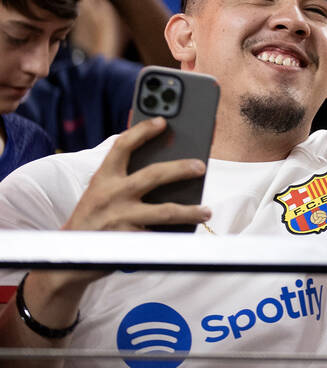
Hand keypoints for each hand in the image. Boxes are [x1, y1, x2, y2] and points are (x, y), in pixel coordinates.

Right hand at [52, 117, 209, 285]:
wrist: (68, 256)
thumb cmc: (93, 217)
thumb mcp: (100, 191)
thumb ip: (124, 177)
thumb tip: (167, 163)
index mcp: (103, 178)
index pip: (122, 146)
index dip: (141, 131)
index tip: (162, 121)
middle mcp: (111, 195)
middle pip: (153, 175)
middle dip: (181, 168)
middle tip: (201, 167)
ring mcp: (120, 218)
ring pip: (165, 211)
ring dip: (190, 211)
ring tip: (206, 211)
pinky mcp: (127, 241)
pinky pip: (158, 235)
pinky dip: (175, 235)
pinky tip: (189, 234)